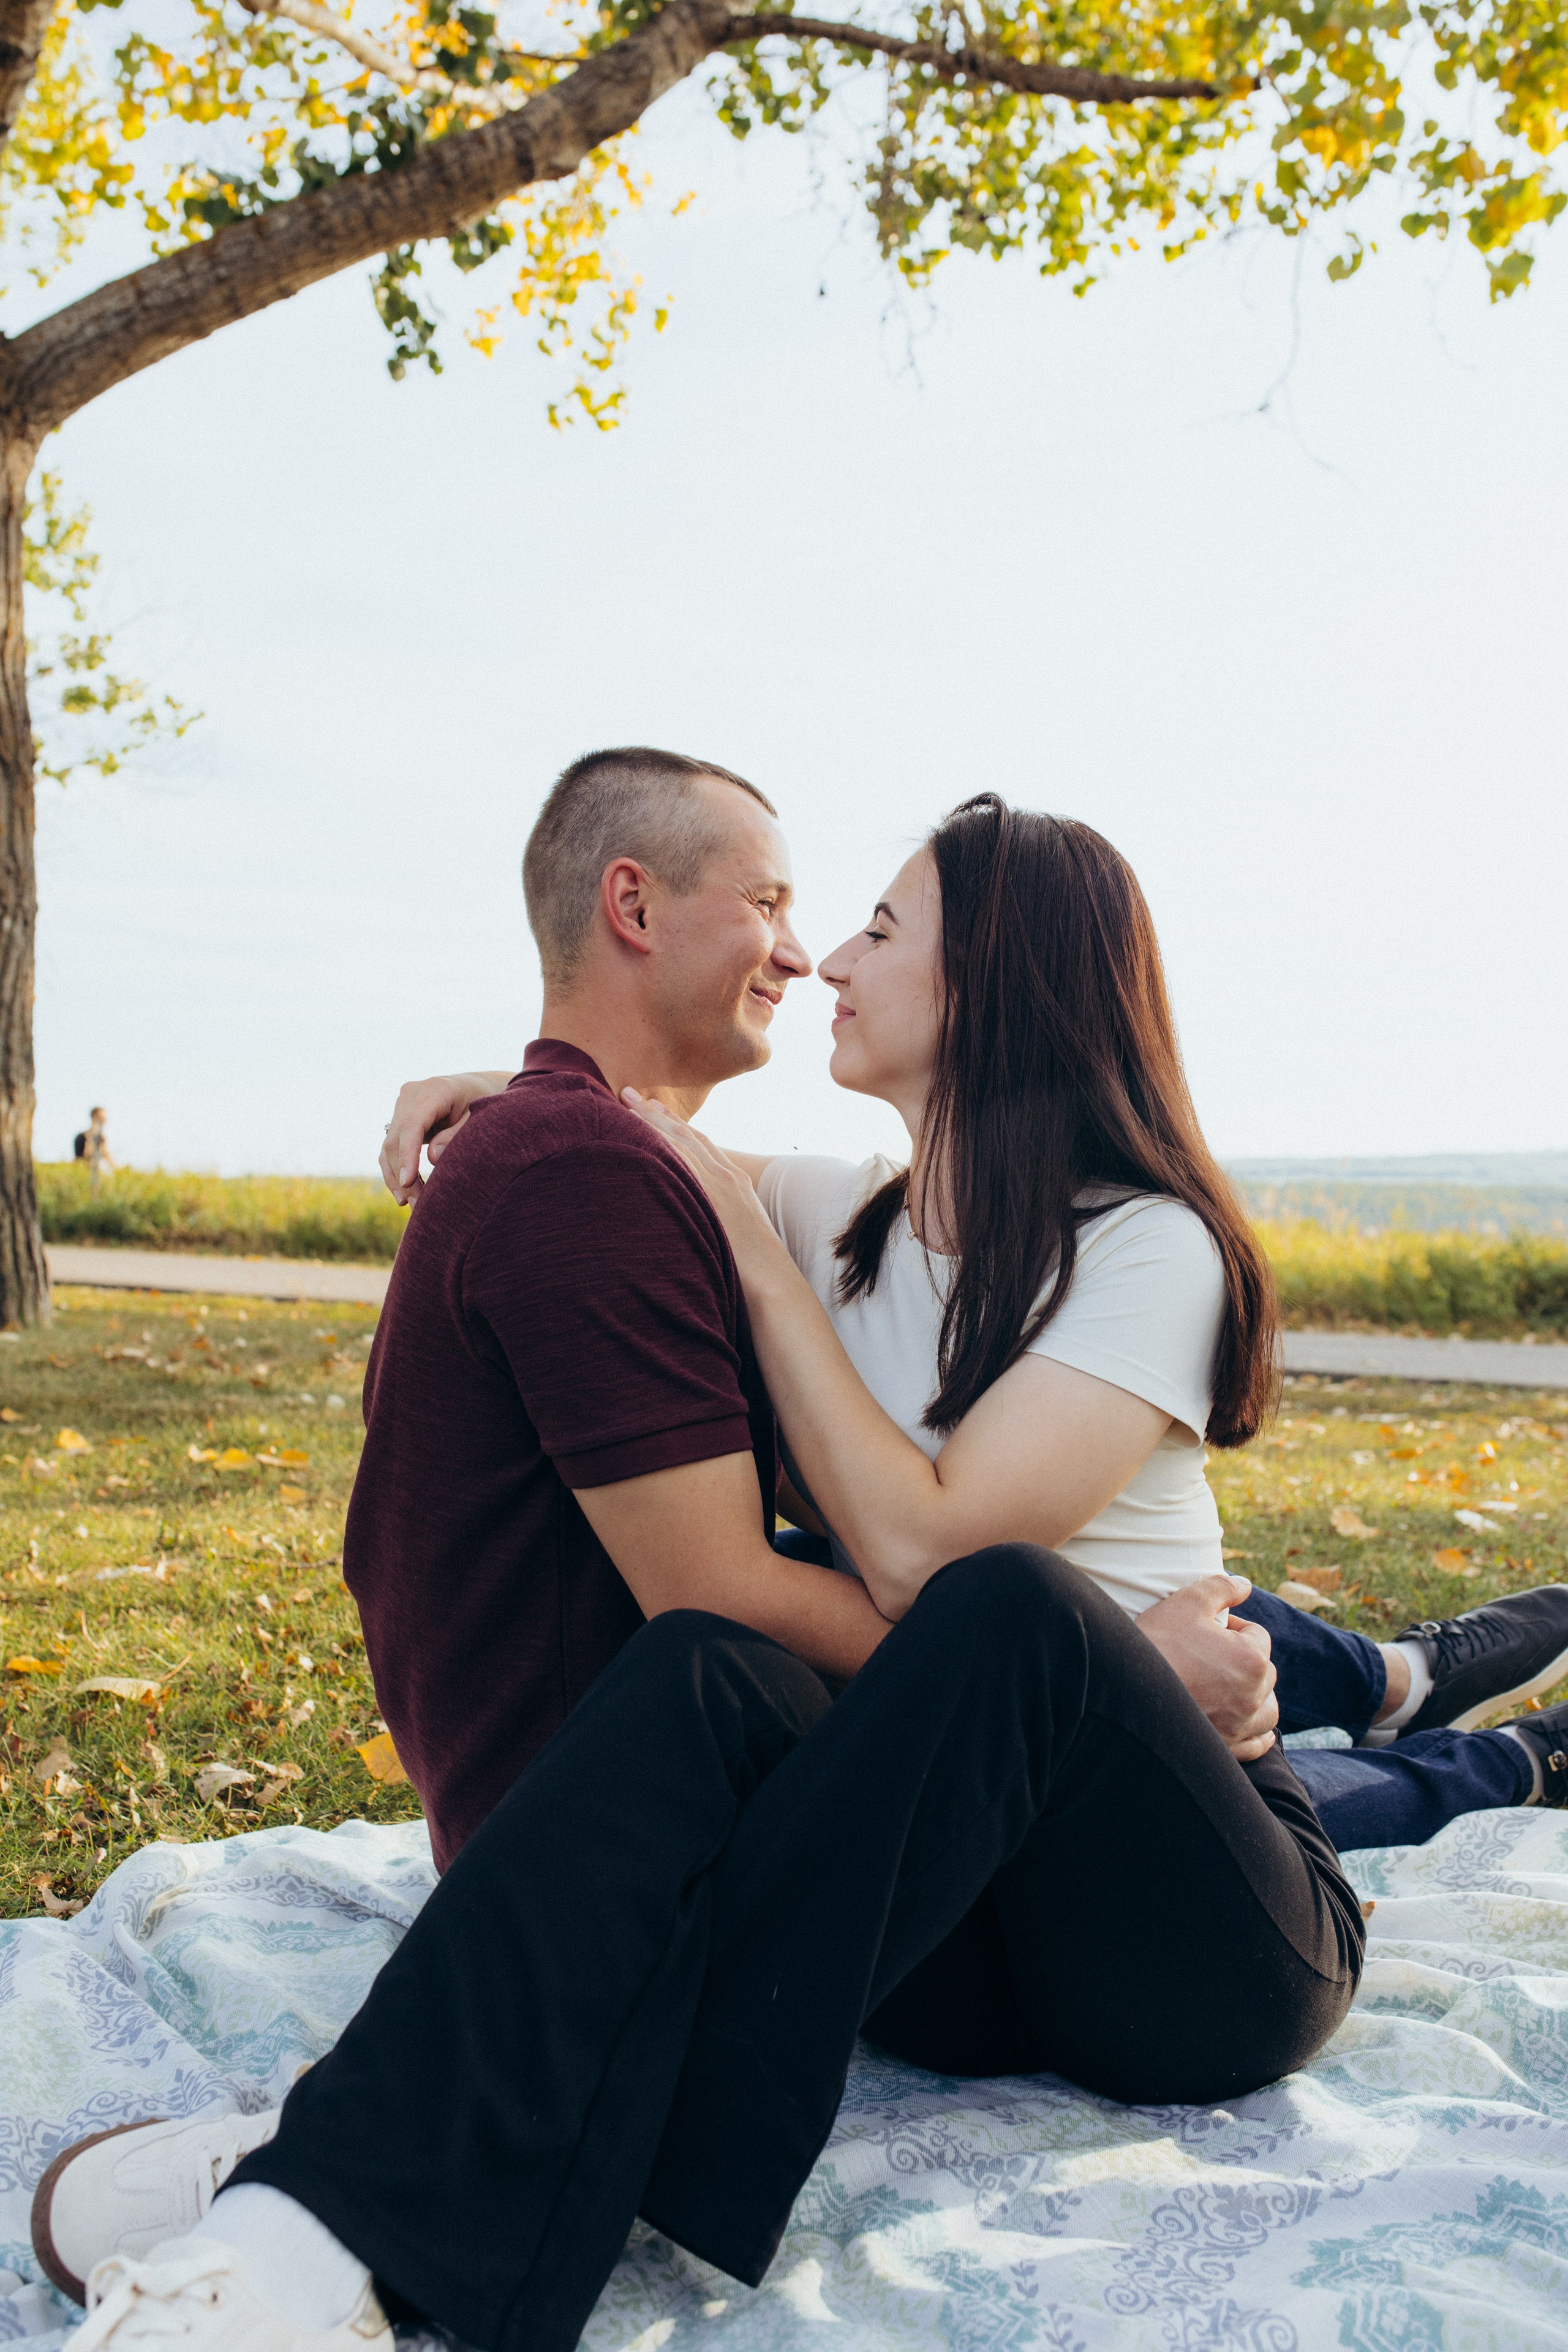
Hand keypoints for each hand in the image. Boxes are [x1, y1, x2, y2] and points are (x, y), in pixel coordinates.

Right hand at [379, 1072, 507, 1203]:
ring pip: (389, 1145)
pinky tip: (403, 1194)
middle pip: (397, 1138)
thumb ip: (457, 1136)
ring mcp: (402, 1105)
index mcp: (434, 1089)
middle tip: (416, 1205)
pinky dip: (395, 1170)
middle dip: (403, 1174)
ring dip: (396, 1177)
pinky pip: (392, 1146)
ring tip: (410, 1205)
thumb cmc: (484, 1104)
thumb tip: (433, 1158)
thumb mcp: (479, 1119)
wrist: (480, 1088)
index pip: (413, 1125)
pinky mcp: (400, 1118)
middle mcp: (411, 1094)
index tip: (408, 1183)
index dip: (408, 1155)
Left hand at [620, 1089, 787, 1284]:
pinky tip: (636, 1136)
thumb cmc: (753, 1264)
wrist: (773, 1279)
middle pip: (685, 1135)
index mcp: (735, 1180)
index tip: (652, 1106)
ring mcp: (719, 1186)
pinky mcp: (712, 1199)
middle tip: (628, 1093)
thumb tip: (693, 1214)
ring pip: (679, 1144)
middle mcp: (726, 1176)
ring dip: (651, 1122)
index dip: (674, 1122)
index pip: (699, 1142)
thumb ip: (717, 1212)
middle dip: (655, 1113)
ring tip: (625, 1103)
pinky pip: (680, 1166)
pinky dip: (659, 1147)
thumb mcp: (739, 1227)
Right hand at [1137, 1574, 1277, 1760]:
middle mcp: (1252, 1696)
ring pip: (1268, 1711)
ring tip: (1234, 1688)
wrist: (1124, 1690)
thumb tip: (1246, 1585)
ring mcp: (1239, 1726)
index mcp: (1250, 1658)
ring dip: (1258, 1697)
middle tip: (1211, 1655)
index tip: (1207, 1631)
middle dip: (1246, 1660)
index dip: (1233, 1628)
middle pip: (1265, 1672)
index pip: (1257, 1636)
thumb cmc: (1156, 1644)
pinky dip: (1256, 1733)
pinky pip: (1256, 1744)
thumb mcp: (1187, 1602)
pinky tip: (1243, 1722)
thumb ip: (1221, 1587)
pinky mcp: (1225, 1747)